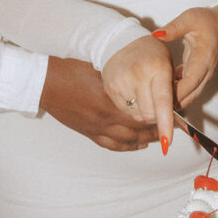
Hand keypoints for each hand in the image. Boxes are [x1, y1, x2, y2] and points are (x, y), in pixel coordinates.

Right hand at [40, 57, 157, 151]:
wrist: (47, 84)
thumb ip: (119, 80)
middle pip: (136, 131)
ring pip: (126, 141)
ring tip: (156, 138)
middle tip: (168, 129)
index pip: (140, 115)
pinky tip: (135, 145)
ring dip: (143, 141)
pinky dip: (126, 147)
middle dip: (154, 131)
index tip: (170, 115)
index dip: (157, 117)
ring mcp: (96, 128)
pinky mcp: (88, 132)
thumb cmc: (71, 72)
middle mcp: (104, 119)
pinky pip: (111, 145)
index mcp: (109, 102)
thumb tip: (139, 83)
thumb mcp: (100, 70)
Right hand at [101, 36, 173, 153]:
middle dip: (157, 116)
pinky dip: (132, 109)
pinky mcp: (110, 89)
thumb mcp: (166, 63)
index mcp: (157, 68)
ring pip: (137, 117)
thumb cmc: (148, 51)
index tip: (168, 141)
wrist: (119, 40)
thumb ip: (172, 90)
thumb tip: (175, 117)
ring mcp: (121, 83)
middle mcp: (137, 77)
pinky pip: (124, 112)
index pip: (162, 102)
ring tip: (145, 96)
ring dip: (144, 114)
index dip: (166, 124)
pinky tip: (133, 95)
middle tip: (160, 106)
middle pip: (149, 115)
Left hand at [155, 4, 217, 108]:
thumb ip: (173, 28)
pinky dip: (174, 92)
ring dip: (173, 99)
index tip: (160, 97)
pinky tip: (157, 91)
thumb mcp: (189, 18)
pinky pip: (186, 89)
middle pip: (190, 94)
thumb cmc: (207, 20)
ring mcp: (202, 75)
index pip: (191, 81)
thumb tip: (156, 35)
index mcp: (204, 58)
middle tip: (150, 106)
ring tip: (150, 101)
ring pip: (188, 95)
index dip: (177, 92)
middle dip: (173, 102)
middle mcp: (205, 71)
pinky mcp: (196, 75)